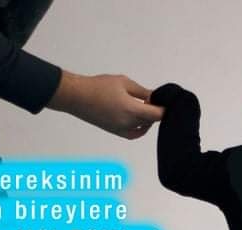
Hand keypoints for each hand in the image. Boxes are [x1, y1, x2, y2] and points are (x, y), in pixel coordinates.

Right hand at [49, 71, 163, 138]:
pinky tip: (139, 120)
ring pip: (143, 128)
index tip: (163, 101)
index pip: (157, 115)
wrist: (77, 97)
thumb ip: (142, 91)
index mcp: (132, 110)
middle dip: (154, 111)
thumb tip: (154, 97)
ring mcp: (122, 130)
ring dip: (147, 119)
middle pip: (151, 121)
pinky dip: (140, 129)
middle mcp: (129, 124)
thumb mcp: (124, 83)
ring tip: (142, 106)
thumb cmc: (99, 86)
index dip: (163, 109)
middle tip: (150, 99)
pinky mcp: (115, 132)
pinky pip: (134, 134)